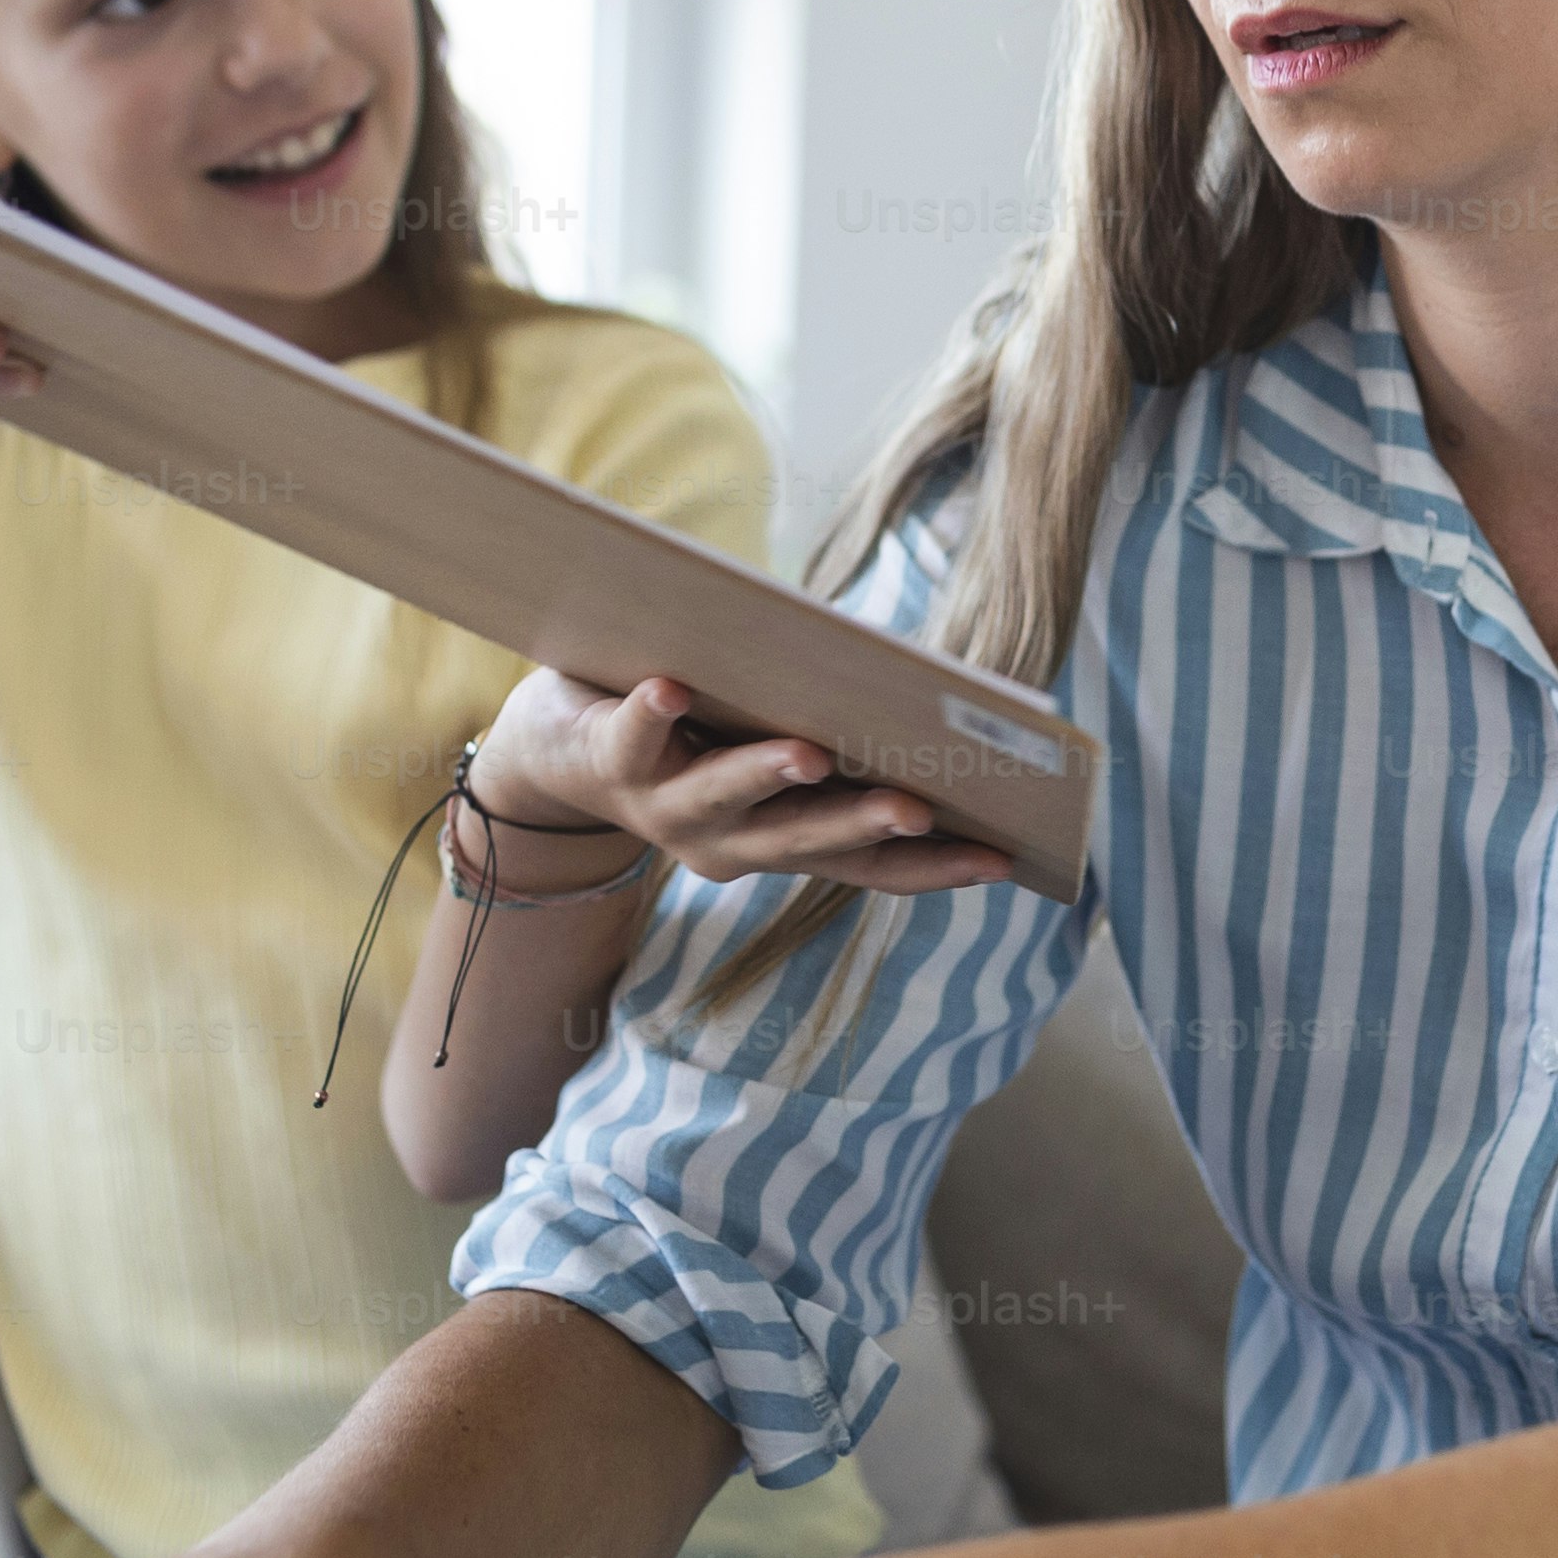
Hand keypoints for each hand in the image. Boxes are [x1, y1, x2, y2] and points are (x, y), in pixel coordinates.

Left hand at [464, 671, 1009, 897]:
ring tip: (807, 752)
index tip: (1004, 857)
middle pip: (802, 839)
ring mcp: (665, 807)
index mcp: (778, 842)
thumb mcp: (764, 743)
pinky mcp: (608, 758)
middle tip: (919, 808)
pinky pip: (631, 737)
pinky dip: (651, 714)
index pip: (869, 867)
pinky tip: (669, 690)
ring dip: (764, 775)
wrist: (552, 753)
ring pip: (720, 798)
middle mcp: (726, 842)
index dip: (934, 868)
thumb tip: (921, 696)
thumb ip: (831, 734)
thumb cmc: (689, 734)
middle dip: (860, 824)